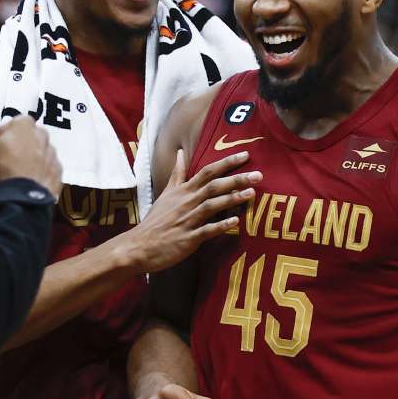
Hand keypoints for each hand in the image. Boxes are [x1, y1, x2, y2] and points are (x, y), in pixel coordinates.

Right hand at [0, 115, 62, 196]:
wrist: (23, 193)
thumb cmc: (3, 166)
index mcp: (24, 125)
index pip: (15, 122)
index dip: (5, 133)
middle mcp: (43, 135)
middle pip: (31, 136)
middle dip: (22, 144)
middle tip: (9, 157)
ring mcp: (53, 154)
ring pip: (42, 152)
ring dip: (33, 158)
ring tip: (19, 171)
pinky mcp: (58, 171)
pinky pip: (48, 169)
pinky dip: (41, 173)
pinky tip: (30, 181)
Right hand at [121, 150, 260, 272]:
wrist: (139, 246)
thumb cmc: (156, 221)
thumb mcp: (166, 193)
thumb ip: (177, 174)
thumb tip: (181, 152)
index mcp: (183, 191)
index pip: (207, 171)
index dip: (227, 163)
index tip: (246, 155)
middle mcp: (187, 202)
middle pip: (214, 186)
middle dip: (237, 179)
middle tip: (259, 174)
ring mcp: (187, 220)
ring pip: (212, 206)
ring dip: (232, 199)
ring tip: (251, 193)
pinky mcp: (188, 239)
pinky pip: (206, 231)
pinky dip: (221, 226)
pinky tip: (236, 223)